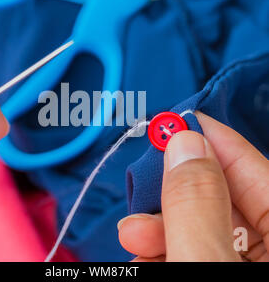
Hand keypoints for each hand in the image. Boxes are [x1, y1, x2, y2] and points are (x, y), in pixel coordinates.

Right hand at [118, 112, 268, 261]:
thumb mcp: (203, 263)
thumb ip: (195, 205)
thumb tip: (184, 144)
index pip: (256, 170)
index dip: (214, 139)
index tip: (176, 122)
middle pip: (223, 198)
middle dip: (173, 193)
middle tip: (143, 186)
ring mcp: (246, 263)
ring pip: (201, 225)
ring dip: (158, 227)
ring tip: (132, 234)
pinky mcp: (220, 269)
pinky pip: (193, 250)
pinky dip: (162, 249)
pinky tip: (144, 257)